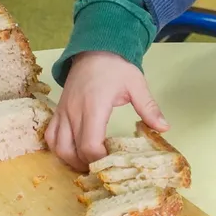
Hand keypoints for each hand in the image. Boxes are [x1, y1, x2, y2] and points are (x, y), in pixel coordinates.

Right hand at [45, 52, 167, 170]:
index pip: (90, 145)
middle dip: (86, 165)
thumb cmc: (116, 66)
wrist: (94, 47)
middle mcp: (73, 111)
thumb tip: (164, 128)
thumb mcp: (136, 84)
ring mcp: (63, 111)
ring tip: (87, 164)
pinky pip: (50, 135)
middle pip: (72, 151)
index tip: (113, 163)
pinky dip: (58, 148)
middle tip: (103, 169)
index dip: (100, 160)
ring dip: (70, 159)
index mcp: (94, 107)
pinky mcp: (58, 110)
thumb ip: (148, 107)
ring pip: (57, 146)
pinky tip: (72, 151)